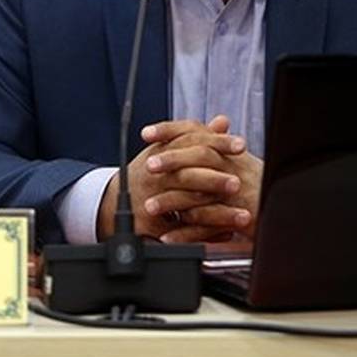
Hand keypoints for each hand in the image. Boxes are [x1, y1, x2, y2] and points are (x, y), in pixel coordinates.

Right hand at [96, 116, 247, 240]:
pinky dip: (205, 235)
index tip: (241, 145)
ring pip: (187, 206)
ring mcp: (151, 199)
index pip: (191, 142)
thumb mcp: (169, 149)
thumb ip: (198, 137)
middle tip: (238, 183)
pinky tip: (226, 235)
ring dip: (218, 213)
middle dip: (215, 179)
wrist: (114, 201)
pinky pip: (181, 233)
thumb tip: (223, 121)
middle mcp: (155, 175)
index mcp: (162, 152)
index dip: (218, 143)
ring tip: (242, 216)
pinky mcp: (150, 224)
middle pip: (187, 175)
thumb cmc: (150, 174)